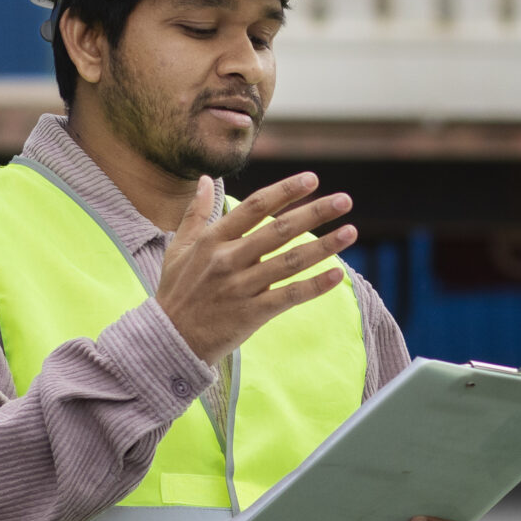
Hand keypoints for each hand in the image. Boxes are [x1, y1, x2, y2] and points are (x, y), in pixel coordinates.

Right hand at [156, 173, 356, 365]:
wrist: (170, 340)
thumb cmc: (176, 292)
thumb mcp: (178, 248)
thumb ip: (195, 213)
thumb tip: (204, 179)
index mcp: (213, 240)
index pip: (255, 207)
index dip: (285, 191)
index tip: (312, 179)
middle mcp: (229, 259)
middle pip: (279, 230)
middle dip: (315, 213)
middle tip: (344, 199)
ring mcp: (241, 287)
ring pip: (290, 262)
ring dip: (324, 246)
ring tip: (351, 232)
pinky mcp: (251, 314)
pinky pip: (289, 296)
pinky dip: (315, 286)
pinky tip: (338, 275)